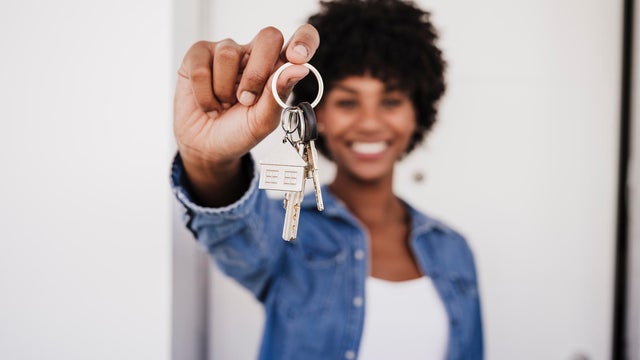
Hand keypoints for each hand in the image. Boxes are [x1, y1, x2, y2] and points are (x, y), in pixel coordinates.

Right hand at [174, 25, 319, 168]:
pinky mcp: (198, 55)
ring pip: (228, 53)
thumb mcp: (263, 121)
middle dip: (257, 73)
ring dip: (224, 91)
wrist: (206, 147)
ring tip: (224, 105)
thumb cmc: (239, 131)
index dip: (304, 40)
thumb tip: (299, 68)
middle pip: (268, 36)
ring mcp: (226, 51)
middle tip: (247, 100)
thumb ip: (279, 94)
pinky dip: (204, 95)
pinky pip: (202, 67)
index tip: (297, 58)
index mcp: (277, 68)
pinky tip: (208, 105)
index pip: (301, 39)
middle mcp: (254, 54)